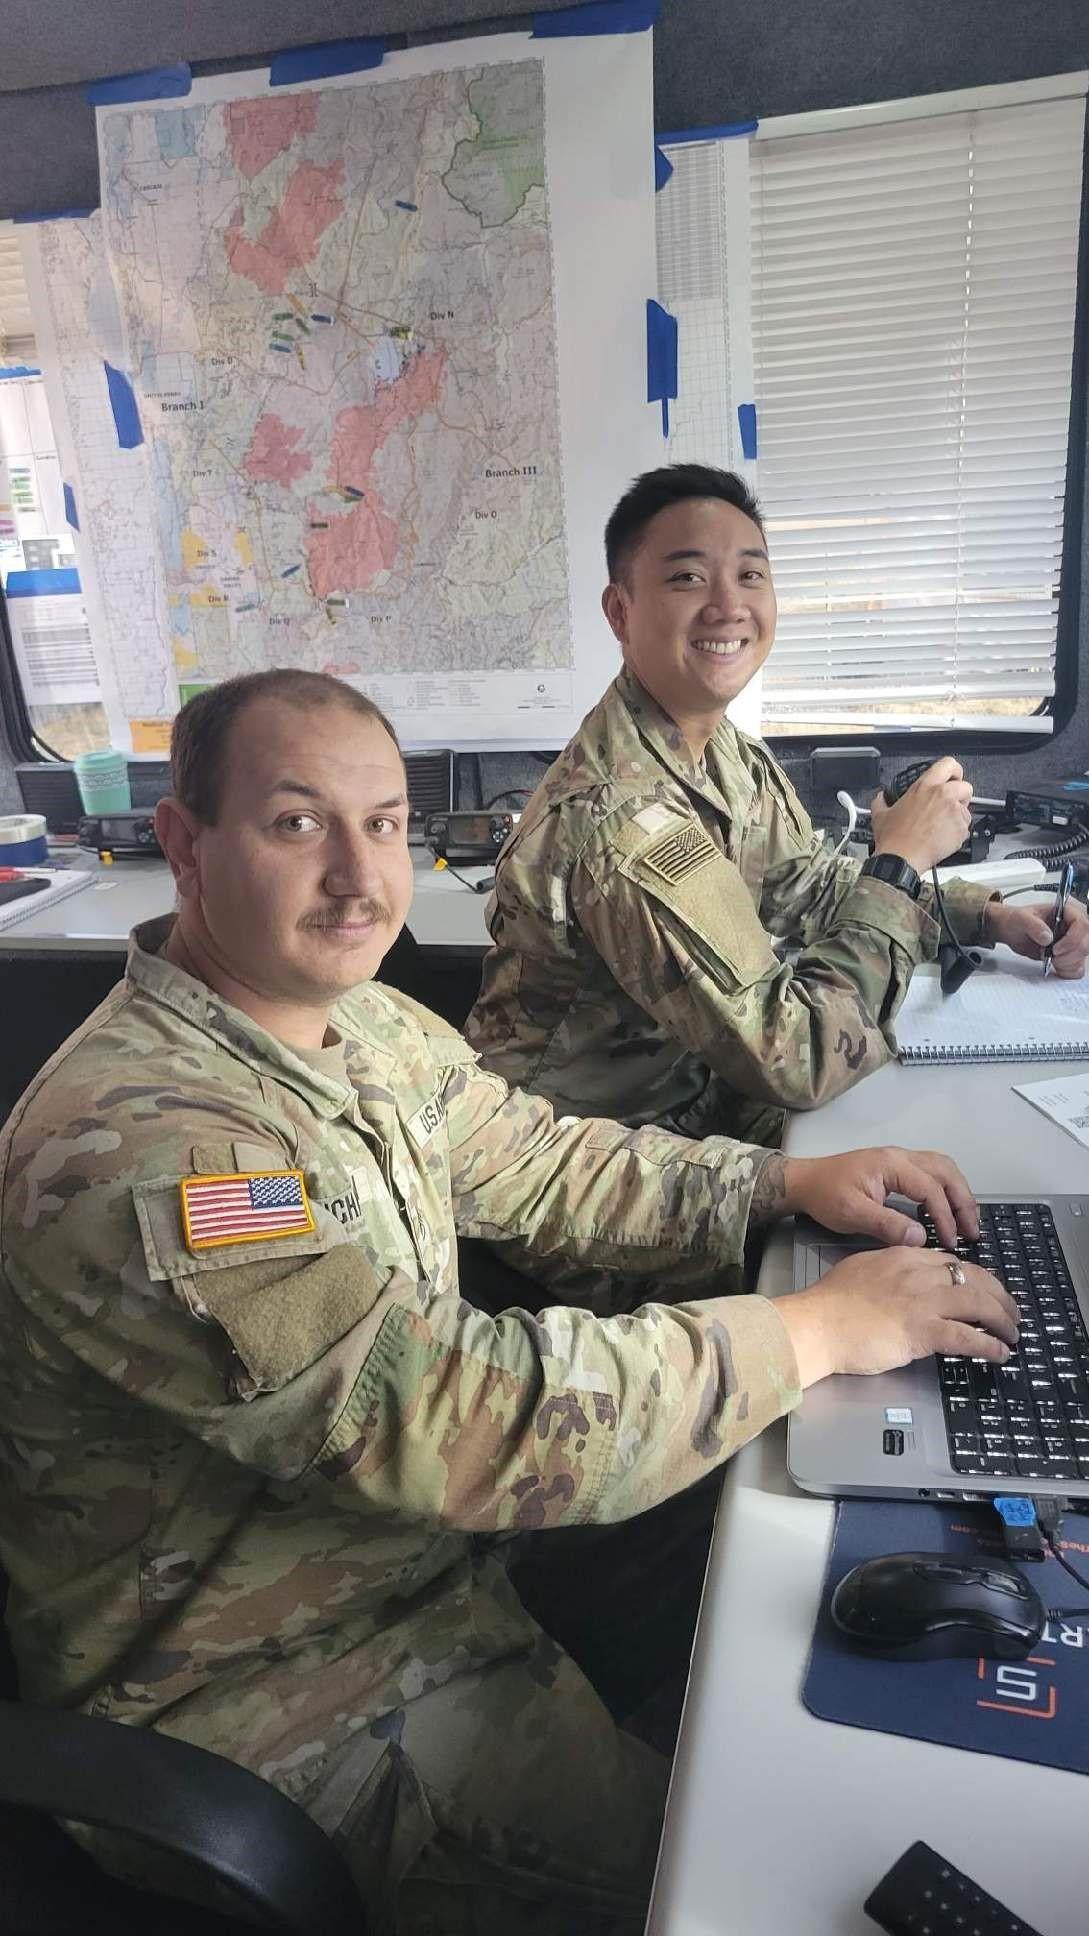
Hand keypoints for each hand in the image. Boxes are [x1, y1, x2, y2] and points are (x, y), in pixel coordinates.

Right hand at [774, 1247, 1018, 1386]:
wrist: (816, 1324)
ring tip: (1012, 1333)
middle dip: (999, 1295)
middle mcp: (918, 1274)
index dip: (975, 1277)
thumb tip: (901, 1280)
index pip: (951, 1261)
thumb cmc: (830, 1303)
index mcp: (903, 1257)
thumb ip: (888, 1270)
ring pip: (979, 1303)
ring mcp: (922, 1301)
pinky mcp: (922, 1331)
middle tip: (1010, 1312)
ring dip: (1002, 1320)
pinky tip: (999, 1353)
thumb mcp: (861, 1269)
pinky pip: (968, 1337)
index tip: (984, 1289)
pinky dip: (989, 1346)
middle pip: (974, 1278)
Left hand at [780, 1146, 979, 1249]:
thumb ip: (887, 1225)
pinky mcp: (896, 1166)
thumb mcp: (852, 1214)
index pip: (930, 1188)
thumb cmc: (825, 1196)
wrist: (804, 1181)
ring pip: (943, 1168)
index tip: (950, 1241)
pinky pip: (932, 1171)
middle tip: (971, 1231)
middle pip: (946, 1171)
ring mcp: (899, 1158)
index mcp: (891, 1164)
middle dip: (963, 1201)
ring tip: (967, 1221)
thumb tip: (921, 1239)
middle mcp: (900, 1156)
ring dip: (959, 1192)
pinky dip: (947, 1188)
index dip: (944, 1216)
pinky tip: (948, 1208)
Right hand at [868, 757, 972, 872]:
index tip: (952, 778)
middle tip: (950, 805)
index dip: (954, 771)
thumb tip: (881, 797)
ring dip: (958, 817)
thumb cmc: (894, 838)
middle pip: (966, 786)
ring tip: (942, 827)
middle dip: (961, 796)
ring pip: (967, 810)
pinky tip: (942, 838)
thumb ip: (882, 801)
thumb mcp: (880, 814)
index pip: (949, 764)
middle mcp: (943, 795)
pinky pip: (965, 828)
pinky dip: (957, 833)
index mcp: (925, 787)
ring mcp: (954, 812)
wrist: (901, 859)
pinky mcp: (961, 829)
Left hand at [983, 895, 1088, 978]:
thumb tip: (1047, 937)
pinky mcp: (1068, 956)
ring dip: (1067, 964)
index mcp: (1066, 912)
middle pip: (1086, 944)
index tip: (1055, 949)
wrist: (1011, 931)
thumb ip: (1034, 926)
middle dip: (1069, 955)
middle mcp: (1072, 927)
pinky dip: (1067, 971)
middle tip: (1052, 957)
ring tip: (1050, 960)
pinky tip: (1055, 967)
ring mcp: (1071, 942)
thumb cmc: (1017, 920)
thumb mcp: (1021, 919)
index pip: (1082, 925)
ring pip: (1082, 957)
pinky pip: (1077, 968)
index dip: (1072, 940)